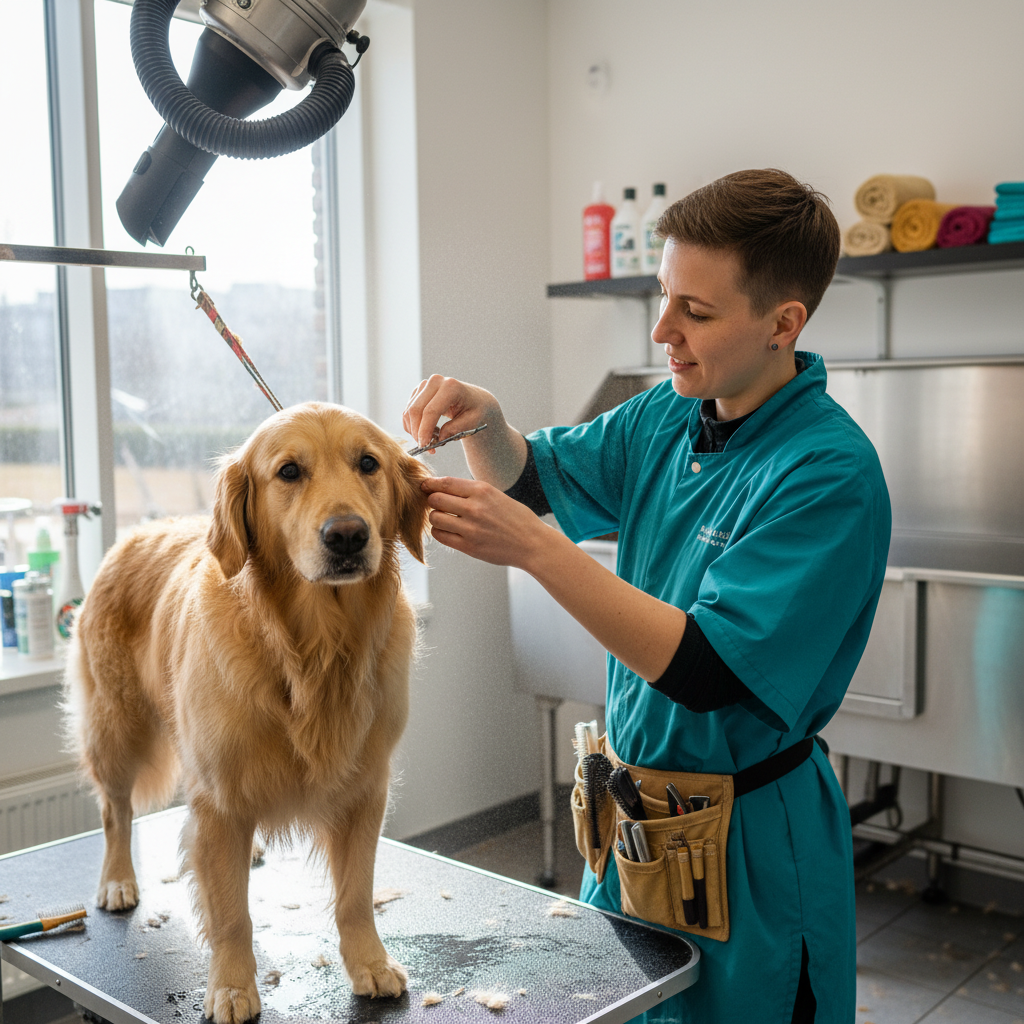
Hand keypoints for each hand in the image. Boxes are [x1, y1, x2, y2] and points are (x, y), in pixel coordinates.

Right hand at [403, 375, 501, 451]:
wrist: (473, 399)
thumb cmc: (475, 410)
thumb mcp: (472, 421)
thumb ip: (456, 428)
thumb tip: (439, 438)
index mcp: (451, 387)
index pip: (431, 411)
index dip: (425, 430)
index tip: (425, 446)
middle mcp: (435, 382)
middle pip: (416, 411)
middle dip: (417, 433)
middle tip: (426, 448)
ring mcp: (425, 385)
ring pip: (409, 412)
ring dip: (415, 431)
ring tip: (431, 440)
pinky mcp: (418, 392)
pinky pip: (408, 412)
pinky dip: (413, 426)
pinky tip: (426, 432)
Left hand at [422, 476, 549, 568]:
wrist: (532, 544)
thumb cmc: (516, 518)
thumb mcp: (496, 495)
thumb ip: (471, 491)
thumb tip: (442, 488)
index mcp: (482, 491)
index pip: (445, 482)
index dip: (430, 484)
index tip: (425, 486)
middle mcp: (475, 508)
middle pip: (435, 499)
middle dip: (433, 501)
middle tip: (438, 505)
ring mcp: (471, 528)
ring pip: (434, 518)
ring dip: (435, 517)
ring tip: (445, 519)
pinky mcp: (469, 546)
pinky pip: (440, 536)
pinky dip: (440, 532)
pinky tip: (449, 530)